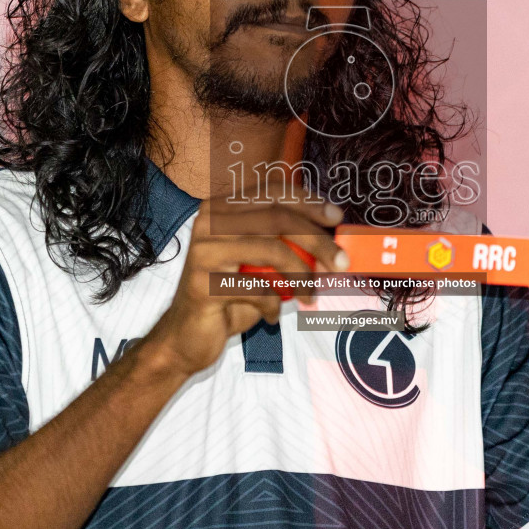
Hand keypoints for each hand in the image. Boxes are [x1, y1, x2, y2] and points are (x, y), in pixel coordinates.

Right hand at [145, 196, 347, 376]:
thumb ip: (288, 247)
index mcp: (222, 209)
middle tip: (342, 262)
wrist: (186, 337)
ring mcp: (203, 251)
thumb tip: (335, 241)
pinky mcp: (202, 284)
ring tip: (309, 296)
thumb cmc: (230, 297)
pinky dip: (273, 304)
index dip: (308, 201)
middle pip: (276, 218)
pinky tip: (271, 315)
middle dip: (317, 240)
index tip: (336, 217)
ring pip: (271, 250)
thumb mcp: (260, 265)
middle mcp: (209, 222)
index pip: (271, 192)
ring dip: (302, 275)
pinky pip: (256, 287)